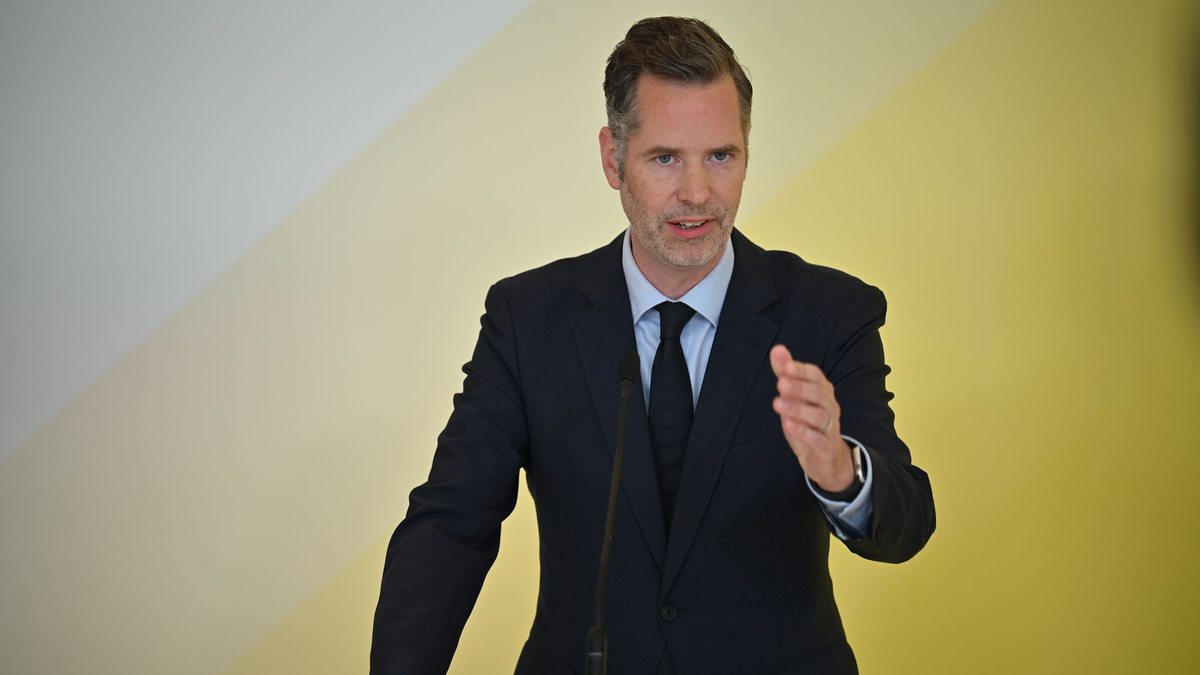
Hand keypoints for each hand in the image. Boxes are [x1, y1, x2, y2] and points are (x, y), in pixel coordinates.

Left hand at [770, 344, 853, 491]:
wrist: (826, 458)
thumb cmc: (807, 423)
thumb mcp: (793, 398)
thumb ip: (786, 374)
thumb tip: (777, 349)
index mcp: (823, 392)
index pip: (816, 376)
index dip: (801, 371)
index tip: (785, 368)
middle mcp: (830, 407)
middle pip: (818, 393)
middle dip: (799, 388)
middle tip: (780, 384)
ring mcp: (830, 427)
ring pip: (818, 416)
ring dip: (797, 409)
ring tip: (777, 404)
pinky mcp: (826, 447)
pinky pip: (817, 438)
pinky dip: (802, 431)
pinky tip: (788, 425)